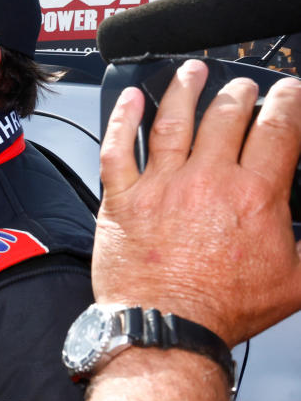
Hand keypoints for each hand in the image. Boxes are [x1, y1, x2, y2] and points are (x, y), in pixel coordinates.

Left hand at [96, 60, 300, 344]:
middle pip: (225, 116)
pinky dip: (122, 119)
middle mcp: (207, 181)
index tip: (289, 91)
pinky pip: (118, 148)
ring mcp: (160, 186)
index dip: (287, 102)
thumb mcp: (297, 282)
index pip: (278, 130)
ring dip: (185, 89)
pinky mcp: (122, 200)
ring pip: (173, 121)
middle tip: (243, 87)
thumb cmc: (222, 310)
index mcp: (254, 196)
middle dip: (239, 93)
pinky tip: (129, 99)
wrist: (166, 329)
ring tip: (192, 71)